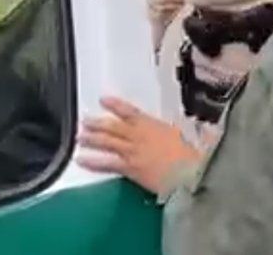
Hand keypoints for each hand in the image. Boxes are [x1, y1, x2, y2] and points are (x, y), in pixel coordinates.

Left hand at [76, 96, 202, 194]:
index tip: (104, 100)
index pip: (131, 112)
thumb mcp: (185, 137)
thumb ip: (175, 132)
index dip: (116, 105)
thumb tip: (188, 125)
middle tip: (85, 120)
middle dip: (98, 123)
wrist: (188, 173)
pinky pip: (107, 164)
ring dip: (92, 139)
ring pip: (108, 142)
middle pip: (114, 127)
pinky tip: (81, 160)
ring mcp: (133, 152)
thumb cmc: (192, 155)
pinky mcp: (129, 169)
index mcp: (154, 125)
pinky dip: (92, 162)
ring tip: (80, 136)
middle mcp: (140, 136)